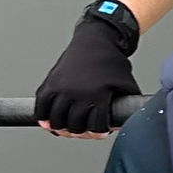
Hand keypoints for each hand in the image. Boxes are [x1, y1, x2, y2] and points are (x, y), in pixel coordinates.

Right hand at [36, 11, 138, 136]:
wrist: (94, 39)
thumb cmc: (111, 61)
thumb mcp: (126, 81)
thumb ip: (130, 101)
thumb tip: (132, 119)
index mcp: (99, 94)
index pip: (96, 125)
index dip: (98, 133)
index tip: (99, 133)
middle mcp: (78, 92)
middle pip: (74, 125)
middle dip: (80, 133)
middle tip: (82, 132)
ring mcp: (62, 87)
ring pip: (56, 119)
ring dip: (61, 129)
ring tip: (66, 130)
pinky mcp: (50, 82)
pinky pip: (41, 106)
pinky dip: (42, 117)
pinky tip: (48, 123)